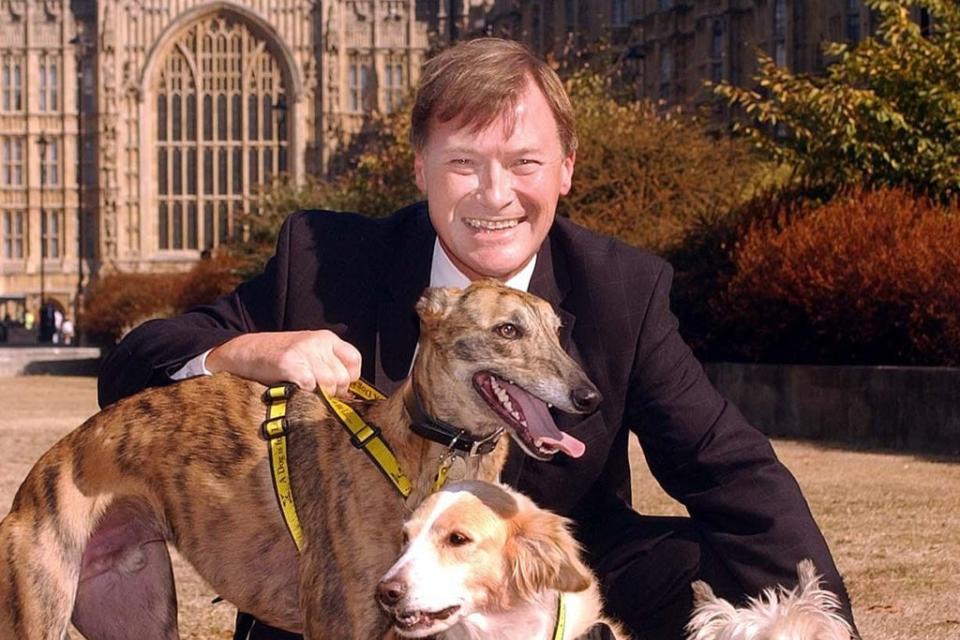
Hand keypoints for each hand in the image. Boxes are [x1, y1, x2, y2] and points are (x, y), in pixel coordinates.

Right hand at [205, 330, 361, 396]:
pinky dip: (303, 395)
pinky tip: (293, 392)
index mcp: (326, 338)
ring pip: (329, 384)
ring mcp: (304, 351)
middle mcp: (318, 342)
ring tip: (304, 394)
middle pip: (343, 377)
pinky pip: (309, 386)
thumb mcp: (308, 354)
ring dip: (318, 396)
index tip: (336, 389)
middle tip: (316, 395)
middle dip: (333, 393)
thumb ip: (327, 367)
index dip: (349, 380)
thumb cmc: (277, 359)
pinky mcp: (289, 363)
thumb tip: (348, 396)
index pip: (354, 361)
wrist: (243, 351)